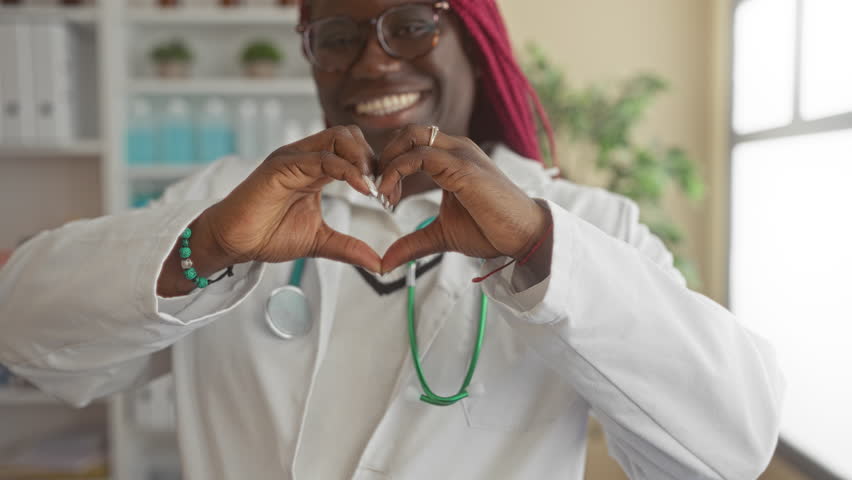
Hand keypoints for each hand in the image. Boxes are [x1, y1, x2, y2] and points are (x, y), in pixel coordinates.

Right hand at [201, 126, 382, 272]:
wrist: (233, 241)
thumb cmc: (267, 235)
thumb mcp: (320, 242)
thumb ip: (349, 248)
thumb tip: (378, 264)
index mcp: (316, 168)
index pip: (354, 151)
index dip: (376, 169)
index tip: (390, 196)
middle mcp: (306, 157)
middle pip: (350, 135)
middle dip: (373, 159)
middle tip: (384, 190)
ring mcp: (294, 158)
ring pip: (338, 137)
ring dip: (362, 159)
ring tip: (373, 188)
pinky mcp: (282, 165)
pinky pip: (322, 157)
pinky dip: (347, 170)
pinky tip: (362, 189)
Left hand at [377, 125, 549, 272]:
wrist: (524, 236)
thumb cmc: (491, 231)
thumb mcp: (442, 235)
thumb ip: (413, 242)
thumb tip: (385, 263)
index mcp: (453, 158)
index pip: (411, 143)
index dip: (390, 163)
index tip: (382, 195)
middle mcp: (456, 148)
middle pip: (407, 132)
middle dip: (384, 157)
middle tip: (376, 190)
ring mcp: (460, 154)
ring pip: (410, 137)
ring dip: (388, 163)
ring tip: (382, 194)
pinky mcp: (462, 167)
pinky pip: (420, 156)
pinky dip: (397, 171)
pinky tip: (391, 196)